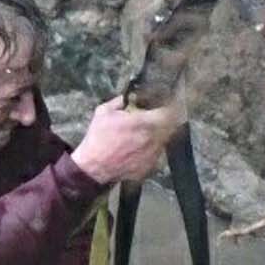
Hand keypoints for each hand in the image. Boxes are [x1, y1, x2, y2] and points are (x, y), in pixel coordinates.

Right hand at [70, 97, 184, 186]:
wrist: (93, 167)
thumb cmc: (98, 138)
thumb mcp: (104, 112)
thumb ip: (120, 101)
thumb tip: (128, 96)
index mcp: (144, 123)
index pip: (169, 111)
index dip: (170, 107)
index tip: (167, 104)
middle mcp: (153, 139)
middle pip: (171, 127)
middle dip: (165, 121)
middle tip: (156, 120)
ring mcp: (153, 155)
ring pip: (164, 141)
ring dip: (158, 136)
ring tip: (144, 136)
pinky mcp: (150, 167)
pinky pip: (157, 156)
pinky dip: (152, 151)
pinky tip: (139, 150)